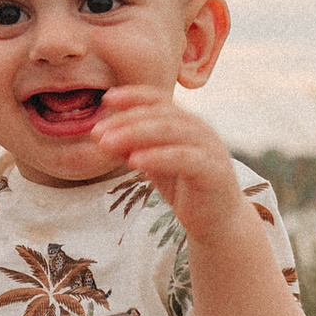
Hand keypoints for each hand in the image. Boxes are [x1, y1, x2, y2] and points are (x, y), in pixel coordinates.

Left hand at [86, 92, 246, 244]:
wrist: (218, 219)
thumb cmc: (184, 186)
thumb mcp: (153, 163)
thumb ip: (132, 147)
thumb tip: (101, 135)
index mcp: (185, 122)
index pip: (159, 100)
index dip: (133, 96)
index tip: (106, 99)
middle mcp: (199, 129)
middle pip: (160, 114)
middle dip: (126, 121)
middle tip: (97, 132)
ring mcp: (209, 148)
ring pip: (171, 131)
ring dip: (136, 134)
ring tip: (107, 143)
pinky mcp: (214, 171)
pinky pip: (185, 159)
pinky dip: (159, 157)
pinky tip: (135, 160)